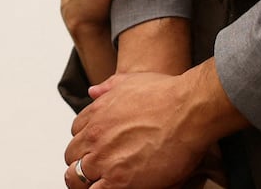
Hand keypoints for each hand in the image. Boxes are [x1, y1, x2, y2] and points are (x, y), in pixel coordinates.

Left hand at [65, 71, 214, 188]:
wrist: (188, 110)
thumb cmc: (167, 94)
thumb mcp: (132, 81)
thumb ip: (109, 87)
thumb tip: (93, 91)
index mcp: (96, 114)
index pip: (76, 133)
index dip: (87, 142)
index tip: (97, 147)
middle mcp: (95, 136)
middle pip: (72, 157)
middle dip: (82, 162)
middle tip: (97, 168)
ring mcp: (104, 159)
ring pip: (76, 179)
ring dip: (86, 181)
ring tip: (101, 183)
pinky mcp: (119, 180)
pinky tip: (113, 187)